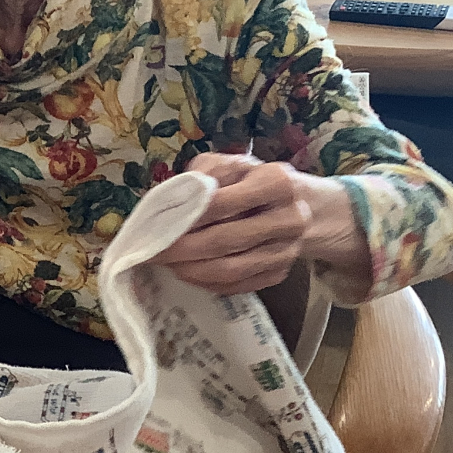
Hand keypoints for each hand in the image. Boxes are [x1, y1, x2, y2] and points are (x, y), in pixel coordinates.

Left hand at [155, 155, 362, 293]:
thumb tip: (168, 202)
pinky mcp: (280, 273)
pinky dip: (207, 283)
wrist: (299, 206)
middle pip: (225, 240)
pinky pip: (238, 285)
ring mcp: (288, 250)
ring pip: (231, 269)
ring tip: (166, 265)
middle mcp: (290, 217)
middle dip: (183, 249)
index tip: (156, 227)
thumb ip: (201, 177)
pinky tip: (188, 274)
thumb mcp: (229, 166)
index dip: (186, 217)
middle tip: (152, 253)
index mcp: (276, 181)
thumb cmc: (252, 182)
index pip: (221, 202)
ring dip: (191, 270)